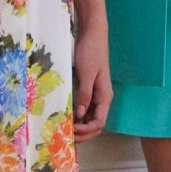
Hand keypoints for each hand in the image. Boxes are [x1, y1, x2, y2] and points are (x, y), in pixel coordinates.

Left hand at [73, 21, 112, 138]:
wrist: (92, 34)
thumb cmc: (91, 51)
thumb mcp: (87, 73)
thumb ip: (85, 94)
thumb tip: (80, 115)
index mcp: (105, 96)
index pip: (99, 123)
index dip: (86, 131)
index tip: (71, 130)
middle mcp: (102, 98)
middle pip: (95, 124)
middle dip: (83, 134)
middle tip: (66, 137)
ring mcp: (95, 95)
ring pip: (89, 118)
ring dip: (80, 127)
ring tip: (65, 131)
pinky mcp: (88, 89)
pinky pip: (84, 109)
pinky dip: (77, 117)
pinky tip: (66, 118)